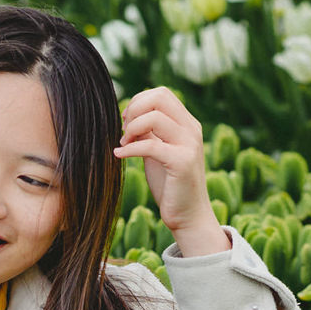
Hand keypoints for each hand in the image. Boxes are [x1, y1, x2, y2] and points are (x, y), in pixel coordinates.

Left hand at [115, 88, 228, 255]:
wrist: (188, 216)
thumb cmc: (170, 185)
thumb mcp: (158, 152)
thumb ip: (149, 133)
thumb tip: (130, 117)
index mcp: (187, 124)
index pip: (161, 94)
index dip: (138, 102)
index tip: (126, 122)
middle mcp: (191, 129)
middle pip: (159, 97)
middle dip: (134, 110)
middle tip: (124, 132)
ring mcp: (189, 144)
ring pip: (154, 117)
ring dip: (131, 129)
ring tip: (123, 145)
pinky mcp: (182, 162)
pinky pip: (150, 145)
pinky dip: (129, 149)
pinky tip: (119, 156)